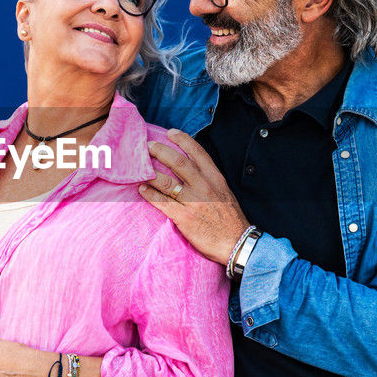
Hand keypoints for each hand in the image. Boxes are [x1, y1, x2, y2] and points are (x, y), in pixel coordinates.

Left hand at [139, 129, 250, 264]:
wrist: (236, 243)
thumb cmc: (230, 220)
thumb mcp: (224, 193)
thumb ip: (209, 181)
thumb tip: (193, 171)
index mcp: (215, 178)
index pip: (198, 152)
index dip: (183, 140)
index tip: (171, 132)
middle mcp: (204, 186)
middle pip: (178, 162)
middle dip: (160, 151)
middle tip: (148, 146)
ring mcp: (193, 201)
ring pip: (166, 181)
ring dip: (150, 173)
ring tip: (140, 168)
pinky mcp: (183, 217)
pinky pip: (162, 202)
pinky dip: (149, 194)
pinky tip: (142, 190)